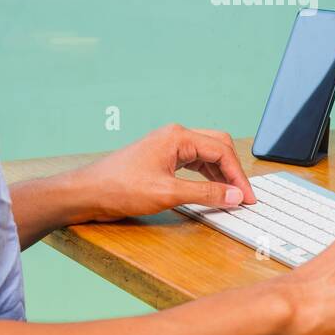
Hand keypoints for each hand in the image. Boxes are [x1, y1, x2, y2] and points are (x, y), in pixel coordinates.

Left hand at [81, 124, 256, 221]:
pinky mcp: (161, 159)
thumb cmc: (119, 188)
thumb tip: (233, 195)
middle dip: (233, 171)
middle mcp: (175, 137)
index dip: (238, 176)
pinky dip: (207, 176)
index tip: (247, 197)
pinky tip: (211, 190)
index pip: (221, 151)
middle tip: (243, 196)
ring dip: (221, 174)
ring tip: (231, 196)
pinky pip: (194, 163)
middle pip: (218, 147)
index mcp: (178, 137)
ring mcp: (167, 147)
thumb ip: (205, 194)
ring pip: (207, 155)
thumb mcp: (167, 194)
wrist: (87, 193)